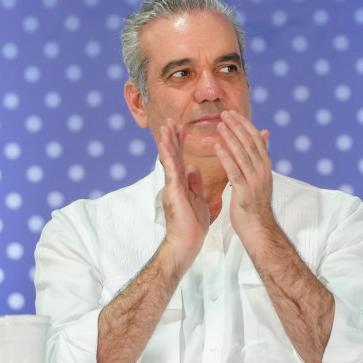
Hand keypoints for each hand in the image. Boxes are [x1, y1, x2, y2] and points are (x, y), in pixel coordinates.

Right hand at [157, 118, 208, 271]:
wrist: (188, 242)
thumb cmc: (193, 224)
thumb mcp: (197, 198)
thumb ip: (194, 182)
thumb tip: (193, 166)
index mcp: (181, 183)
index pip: (180, 158)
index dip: (180, 142)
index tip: (182, 127)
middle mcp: (173, 183)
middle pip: (172, 155)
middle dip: (172, 137)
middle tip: (170, 119)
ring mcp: (171, 187)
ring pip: (169, 160)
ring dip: (167, 142)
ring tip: (165, 126)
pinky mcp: (172, 192)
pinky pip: (171, 171)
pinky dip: (168, 156)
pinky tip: (166, 145)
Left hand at [215, 110, 274, 236]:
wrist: (258, 228)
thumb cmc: (255, 203)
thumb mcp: (260, 177)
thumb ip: (260, 156)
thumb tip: (264, 134)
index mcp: (265, 166)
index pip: (256, 139)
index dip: (245, 125)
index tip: (233, 114)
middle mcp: (262, 171)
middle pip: (250, 143)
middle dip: (237, 127)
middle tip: (224, 113)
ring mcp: (254, 181)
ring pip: (242, 154)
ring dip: (230, 138)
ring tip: (219, 125)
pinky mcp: (244, 191)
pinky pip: (234, 171)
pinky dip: (226, 157)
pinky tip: (216, 147)